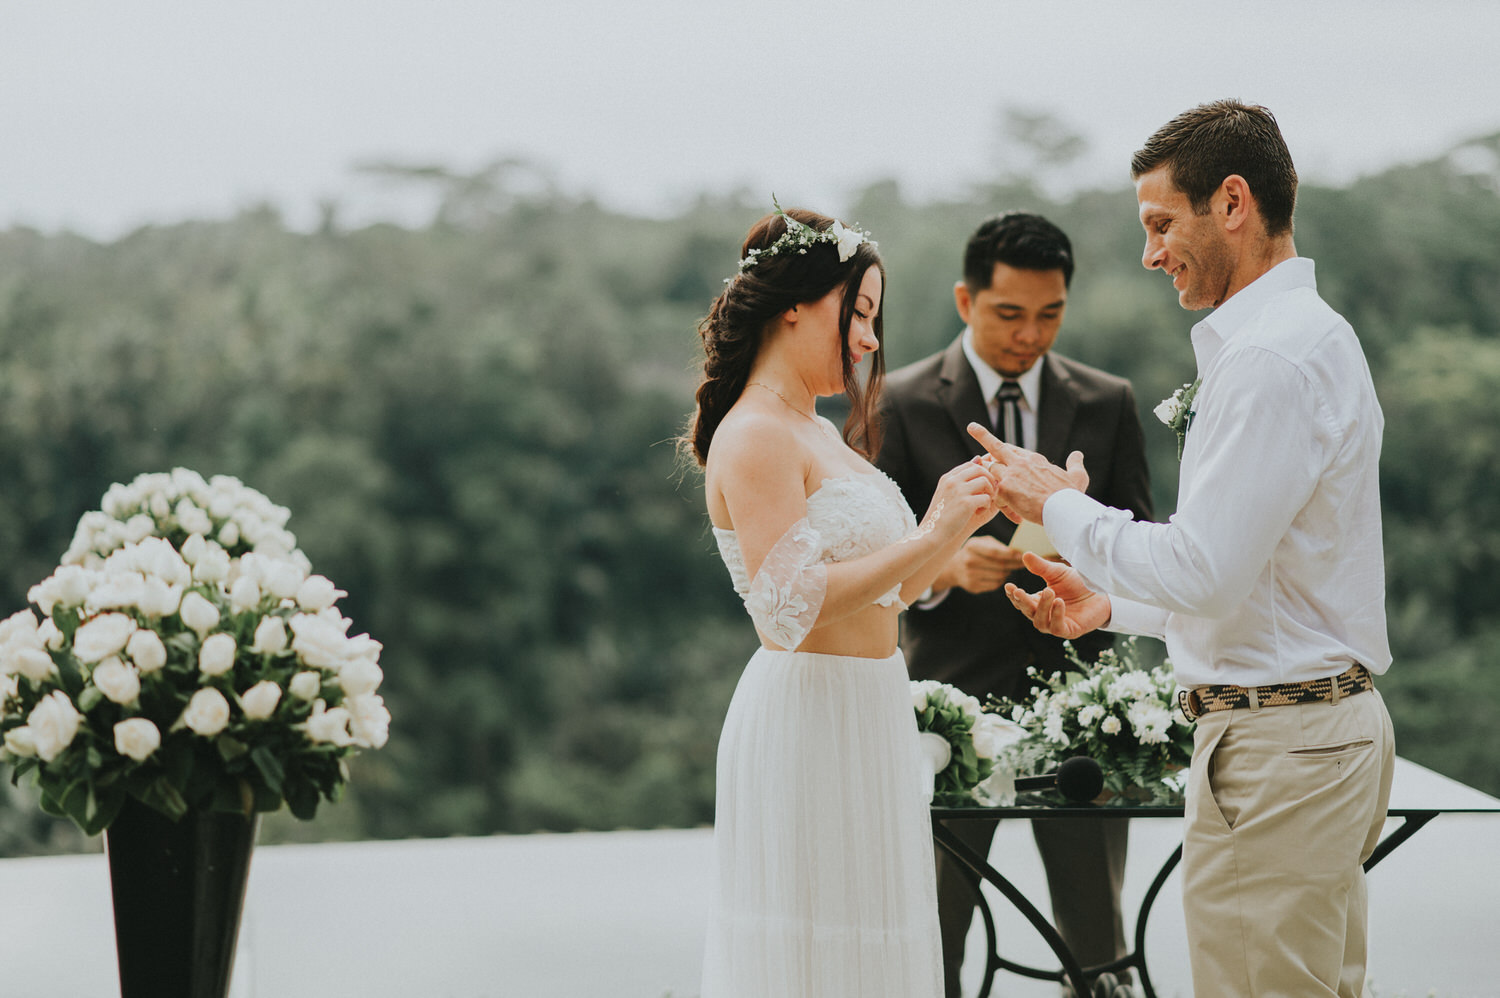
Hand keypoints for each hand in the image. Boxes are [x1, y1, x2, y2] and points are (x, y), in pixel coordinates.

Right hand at [924, 459, 1000, 540]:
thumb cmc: (941, 516)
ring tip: (983, 503)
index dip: (981, 472)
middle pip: (980, 469)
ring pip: (985, 481)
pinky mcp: (966, 503)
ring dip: (989, 492)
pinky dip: (986, 505)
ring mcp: (959, 491)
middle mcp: (952, 481)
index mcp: (947, 478)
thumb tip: (978, 458)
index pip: (970, 464)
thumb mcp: (947, 493)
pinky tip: (978, 512)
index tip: (983, 485)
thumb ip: (961, 479)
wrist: (931, 533)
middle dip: (989, 479)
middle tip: (989, 492)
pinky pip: (986, 497)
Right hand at [937, 536, 1024, 593]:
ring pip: (1000, 576)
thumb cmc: (974, 552)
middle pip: (1000, 565)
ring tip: (1008, 567)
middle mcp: (969, 561)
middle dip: (1014, 564)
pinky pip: (995, 584)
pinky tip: (999, 574)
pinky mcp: (973, 586)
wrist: (953, 567)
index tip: (1022, 555)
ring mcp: (970, 575)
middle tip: (1023, 563)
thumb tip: (1018, 552)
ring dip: (1008, 572)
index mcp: (972, 546)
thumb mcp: (982, 542)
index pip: (994, 552)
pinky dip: (1001, 580)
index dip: (1010, 554)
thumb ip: (998, 546)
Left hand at [967, 423, 1087, 523]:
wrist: (1065, 510)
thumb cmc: (1071, 496)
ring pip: (992, 471)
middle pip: (997, 447)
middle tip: (972, 427)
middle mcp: (1022, 462)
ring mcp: (1012, 474)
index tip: (996, 449)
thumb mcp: (1078, 476)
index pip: (1013, 450)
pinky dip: (1000, 504)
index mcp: (1034, 459)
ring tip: (990, 491)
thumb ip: (1075, 464)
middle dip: (983, 435)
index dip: (1004, 452)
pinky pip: (995, 494)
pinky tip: (1010, 513)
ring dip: (991, 482)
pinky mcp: (1006, 489)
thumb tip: (1077, 454)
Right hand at [1003, 551, 1110, 639]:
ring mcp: (1055, 624)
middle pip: (1027, 612)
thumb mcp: (1057, 572)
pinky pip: (1057, 627)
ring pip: (1040, 621)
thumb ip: (1041, 567)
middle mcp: (1044, 615)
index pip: (1020, 601)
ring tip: (1049, 591)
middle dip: (1022, 601)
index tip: (1009, 586)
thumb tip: (1025, 555)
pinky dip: (1057, 615)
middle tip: (1018, 591)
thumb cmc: (1077, 583)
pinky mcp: (1069, 631)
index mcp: (1037, 602)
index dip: (1013, 595)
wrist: (1101, 592)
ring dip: (1042, 607)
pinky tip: (1059, 602)